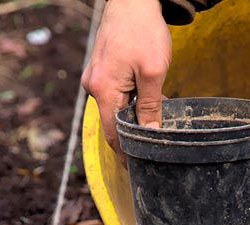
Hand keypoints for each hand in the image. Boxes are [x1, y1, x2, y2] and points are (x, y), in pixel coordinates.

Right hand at [82, 0, 171, 152]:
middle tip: (152, 149)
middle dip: (132, 136)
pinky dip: (130, 101)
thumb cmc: (143, 30)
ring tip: (155, 119)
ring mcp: (95, 78)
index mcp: (103, 91)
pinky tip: (148, 98)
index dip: (125, 155)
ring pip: (115, 109)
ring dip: (134, 116)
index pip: (113, 135)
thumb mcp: (153, 72)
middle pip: (113, 124)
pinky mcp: (101, 71)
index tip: (137, 169)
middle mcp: (93, 87)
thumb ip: (150, 106)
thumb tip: (150, 134)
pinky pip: (115, 95)